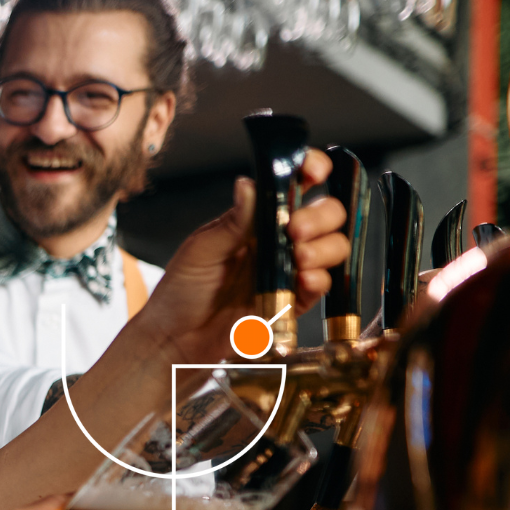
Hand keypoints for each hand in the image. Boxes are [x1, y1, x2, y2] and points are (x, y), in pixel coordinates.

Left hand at [134, 149, 349, 367]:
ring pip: (332, 246)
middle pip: (326, 213)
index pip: (294, 185)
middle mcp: (278, 240)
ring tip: (298, 257)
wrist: (176, 339)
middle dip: (320, 216)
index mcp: (256, 219)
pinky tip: (302, 279)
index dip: (311, 171)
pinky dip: (318, 279)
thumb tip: (249, 184)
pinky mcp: (293, 300)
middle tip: (295, 229)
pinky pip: (321, 285)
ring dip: (324, 247)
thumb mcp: (202, 249)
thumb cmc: (181, 290)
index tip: (313, 172)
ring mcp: (289, 269)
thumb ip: (233, 221)